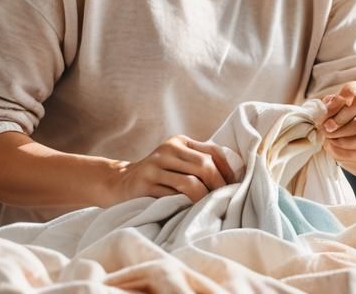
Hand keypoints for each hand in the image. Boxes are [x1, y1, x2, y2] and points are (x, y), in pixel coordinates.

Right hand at [104, 134, 236, 205]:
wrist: (119, 182)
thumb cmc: (156, 176)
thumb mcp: (176, 162)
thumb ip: (197, 163)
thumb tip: (233, 178)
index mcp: (180, 142)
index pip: (213, 150)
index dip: (228, 169)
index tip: (236, 186)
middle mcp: (168, 149)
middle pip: (205, 165)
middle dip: (219, 186)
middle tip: (225, 201)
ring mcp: (156, 165)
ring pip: (191, 182)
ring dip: (205, 199)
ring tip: (210, 209)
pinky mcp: (146, 183)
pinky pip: (173, 195)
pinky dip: (186, 205)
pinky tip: (191, 212)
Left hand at [321, 81, 355, 175]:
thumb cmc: (347, 113)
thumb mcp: (338, 103)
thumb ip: (331, 104)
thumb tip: (324, 109)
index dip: (344, 98)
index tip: (329, 107)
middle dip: (340, 125)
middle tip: (325, 128)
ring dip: (342, 141)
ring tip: (328, 140)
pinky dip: (345, 153)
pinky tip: (333, 148)